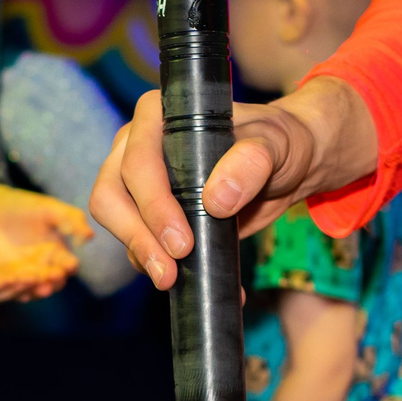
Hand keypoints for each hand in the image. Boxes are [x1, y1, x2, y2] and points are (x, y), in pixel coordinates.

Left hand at [0, 184, 92, 298]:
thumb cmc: (21, 206)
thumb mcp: (47, 209)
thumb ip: (70, 219)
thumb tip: (90, 235)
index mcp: (57, 254)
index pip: (67, 265)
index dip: (69, 265)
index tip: (70, 263)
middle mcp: (43, 269)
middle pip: (53, 281)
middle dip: (54, 281)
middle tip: (53, 277)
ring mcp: (23, 277)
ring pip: (33, 289)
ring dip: (36, 289)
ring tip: (38, 286)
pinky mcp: (3, 282)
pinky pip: (10, 289)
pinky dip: (13, 290)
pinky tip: (14, 286)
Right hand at [89, 79, 379, 290]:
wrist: (290, 166)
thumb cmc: (279, 142)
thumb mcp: (275, 144)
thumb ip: (252, 160)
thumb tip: (216, 199)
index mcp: (158, 117)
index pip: (137, 161)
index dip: (152, 203)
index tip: (181, 241)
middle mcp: (137, 145)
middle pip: (111, 194)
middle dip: (137, 236)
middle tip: (170, 270)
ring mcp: (139, 181)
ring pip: (115, 220)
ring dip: (139, 254)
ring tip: (172, 280)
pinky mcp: (150, 213)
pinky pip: (140, 242)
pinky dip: (160, 266)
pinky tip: (193, 284)